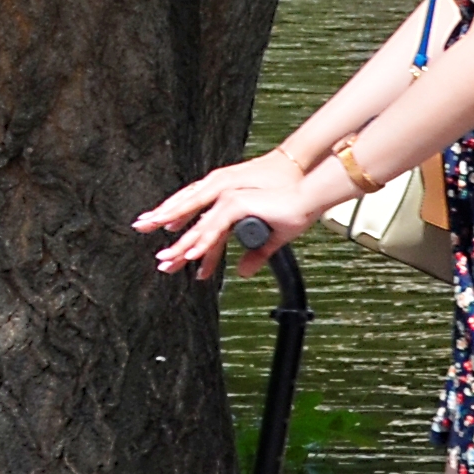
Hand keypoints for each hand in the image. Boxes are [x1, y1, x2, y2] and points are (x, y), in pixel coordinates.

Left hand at [135, 154, 344, 277]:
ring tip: (170, 261)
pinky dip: (204, 242)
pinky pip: (215, 227)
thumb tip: (242, 272)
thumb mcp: (270, 242)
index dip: (190, 249)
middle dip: (177, 248)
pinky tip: (193, 254)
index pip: (205, 232)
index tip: (176, 264)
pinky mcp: (236, 204)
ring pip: (201, 230)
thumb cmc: (295, 214)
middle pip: (197, 230)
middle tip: (163, 264)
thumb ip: (254, 256)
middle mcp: (226, 203)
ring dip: (184, 247)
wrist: (310, 201)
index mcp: (232, 210)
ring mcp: (229, 202)